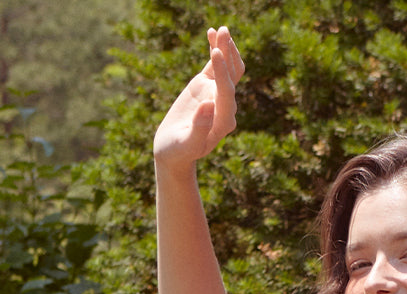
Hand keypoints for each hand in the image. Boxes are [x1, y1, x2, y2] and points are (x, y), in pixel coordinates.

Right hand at [153, 26, 244, 167]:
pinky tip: (212, 33)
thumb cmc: (179, 151)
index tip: (216, 52)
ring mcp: (216, 95)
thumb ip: (199, 127)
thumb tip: (209, 104)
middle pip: (232, 77)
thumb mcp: (187, 144)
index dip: (223, 73)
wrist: (174, 151)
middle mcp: (224, 107)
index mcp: (223, 121)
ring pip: (227, 69)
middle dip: (229, 56)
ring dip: (225, 49)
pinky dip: (215, 50)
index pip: (227, 93)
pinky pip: (214, 66)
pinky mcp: (207, 87)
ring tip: (220, 29)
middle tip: (223, 33)